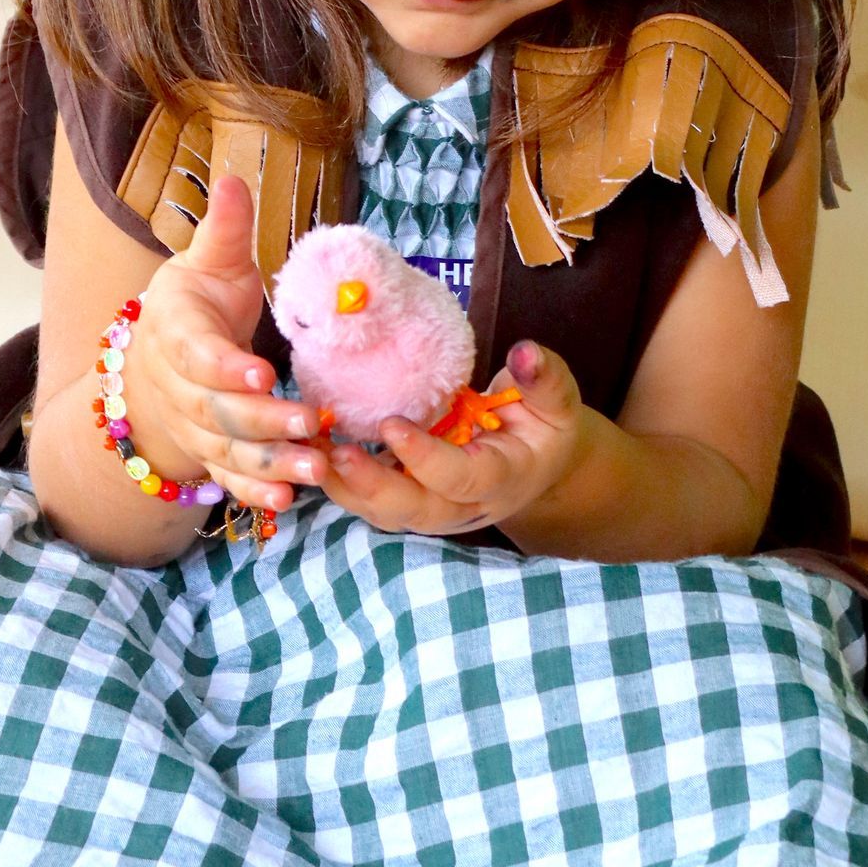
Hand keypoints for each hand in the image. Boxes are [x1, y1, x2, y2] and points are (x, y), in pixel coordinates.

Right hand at [125, 174, 327, 514]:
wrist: (156, 359)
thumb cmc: (194, 304)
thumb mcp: (207, 261)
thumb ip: (224, 229)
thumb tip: (235, 176)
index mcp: (174, 331)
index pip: (195, 353)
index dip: (224, 367)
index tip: (263, 373)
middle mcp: (175, 386)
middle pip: (214, 410)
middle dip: (261, 420)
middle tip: (310, 422)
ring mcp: (190, 426)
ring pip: (225, 450)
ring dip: (268, 463)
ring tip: (315, 469)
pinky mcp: (208, 454)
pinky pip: (227, 478)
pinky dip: (253, 492)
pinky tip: (287, 501)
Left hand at [322, 341, 588, 538]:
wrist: (540, 461)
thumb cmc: (546, 425)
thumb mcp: (558, 399)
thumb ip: (543, 377)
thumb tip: (523, 352)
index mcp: (502, 479)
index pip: (462, 479)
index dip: (425, 459)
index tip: (391, 424)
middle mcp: (464, 506)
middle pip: (416, 511)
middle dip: (373, 486)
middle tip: (336, 452)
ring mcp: (435, 509)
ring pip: (386, 514)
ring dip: (345, 488)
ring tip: (309, 451)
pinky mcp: (411, 500)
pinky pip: (372, 501)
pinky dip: (341, 481)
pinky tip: (313, 449)